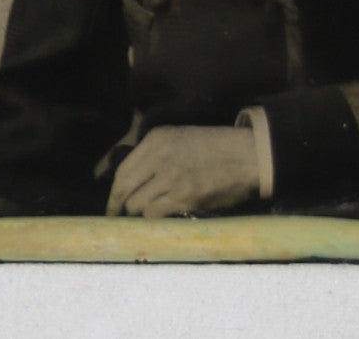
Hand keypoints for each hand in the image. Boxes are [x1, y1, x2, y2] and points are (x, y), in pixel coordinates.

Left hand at [105, 125, 258, 217]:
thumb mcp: (180, 136)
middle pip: (125, 191)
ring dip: (139, 215)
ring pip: (138, 207)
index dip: (113, 193)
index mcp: (158, 139)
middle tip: (119, 218)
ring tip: (144, 218)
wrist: (247, 157)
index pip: (122, 171)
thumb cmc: (215, 146)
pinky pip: (156, 216)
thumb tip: (131, 176)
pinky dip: (155, 221)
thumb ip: (153, 152)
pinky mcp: (184, 200)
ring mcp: (172, 180)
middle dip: (120, 208)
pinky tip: (160, 220)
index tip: (111, 204)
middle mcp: (160, 158)